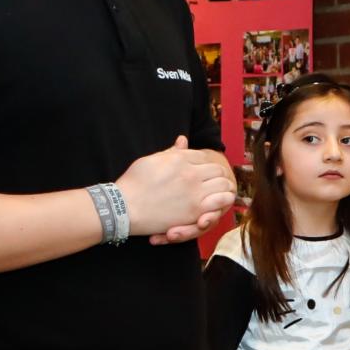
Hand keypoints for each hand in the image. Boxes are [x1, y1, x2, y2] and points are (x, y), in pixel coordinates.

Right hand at [116, 136, 235, 239]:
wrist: (124, 208)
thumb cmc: (133, 184)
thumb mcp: (150, 160)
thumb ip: (170, 152)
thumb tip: (183, 139)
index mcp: (179, 159)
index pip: (204, 156)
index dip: (206, 163)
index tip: (205, 170)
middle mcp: (190, 173)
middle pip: (217, 169)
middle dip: (218, 174)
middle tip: (216, 180)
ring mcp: (194, 192)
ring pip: (223, 183)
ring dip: (224, 185)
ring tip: (222, 189)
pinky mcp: (196, 209)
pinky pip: (222, 200)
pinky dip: (225, 199)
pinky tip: (222, 200)